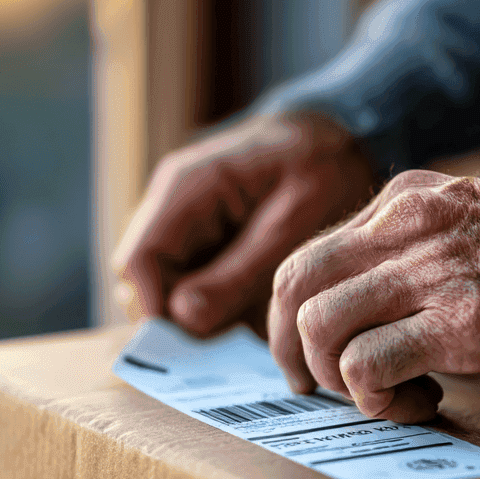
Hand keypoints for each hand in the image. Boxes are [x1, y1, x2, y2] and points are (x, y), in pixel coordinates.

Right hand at [112, 113, 374, 336]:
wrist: (341, 134)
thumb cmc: (324, 166)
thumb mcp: (294, 222)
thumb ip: (239, 272)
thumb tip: (181, 317)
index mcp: (187, 186)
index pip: (138, 262)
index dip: (158, 311)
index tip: (201, 344)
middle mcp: (171, 201)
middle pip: (142, 278)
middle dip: (178, 314)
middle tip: (235, 332)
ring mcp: (182, 217)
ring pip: (163, 283)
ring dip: (197, 310)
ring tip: (251, 315)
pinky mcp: (199, 234)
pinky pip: (187, 278)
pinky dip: (212, 299)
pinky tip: (252, 302)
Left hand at [268, 170, 479, 421]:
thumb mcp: (468, 225)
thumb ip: (411, 255)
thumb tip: (361, 314)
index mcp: (404, 203)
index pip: (304, 258)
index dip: (288, 319)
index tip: (307, 360)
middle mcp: (407, 226)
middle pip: (294, 288)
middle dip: (290, 351)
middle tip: (320, 389)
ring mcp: (434, 269)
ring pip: (320, 325)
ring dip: (336, 378)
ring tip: (387, 395)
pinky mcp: (465, 320)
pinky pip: (368, 364)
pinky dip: (375, 397)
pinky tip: (422, 401)